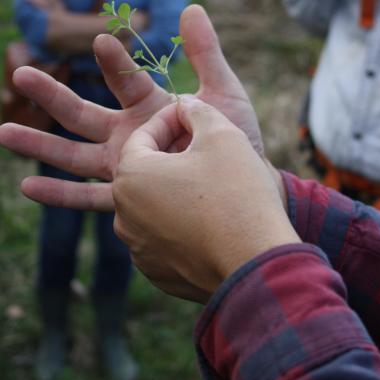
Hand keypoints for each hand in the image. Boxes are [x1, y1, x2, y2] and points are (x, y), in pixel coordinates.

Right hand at [0, 5, 263, 210]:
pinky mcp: (127, 197)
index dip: (115, 62)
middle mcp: (130, 135)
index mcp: (150, 107)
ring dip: (40, 144)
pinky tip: (26, 187)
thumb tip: (191, 7)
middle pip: (82, 114)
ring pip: (74, 155)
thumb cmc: (238, 141)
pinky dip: (59, 194)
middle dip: (51, 95)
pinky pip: (89, 197)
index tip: (102, 40)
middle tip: (20, 73)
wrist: (249, 191)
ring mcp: (125, 166)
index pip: (125, 80)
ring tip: (2, 133)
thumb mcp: (223, 95)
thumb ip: (206, 55)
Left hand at [113, 98, 298, 302]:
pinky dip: (182, 225)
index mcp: (130, 176)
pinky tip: (212, 220)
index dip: (170, 120)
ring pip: (154, 206)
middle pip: (145, 172)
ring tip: (211, 185)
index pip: (143, 136)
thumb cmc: (237, 193)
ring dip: (176, 191)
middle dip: (171, 156)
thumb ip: (197, 110)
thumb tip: (187, 105)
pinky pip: (166, 238)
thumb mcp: (222, 134)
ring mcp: (138, 249)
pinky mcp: (157, 273)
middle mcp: (124, 216)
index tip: (194, 117)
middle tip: (203, 148)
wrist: (256, 262)